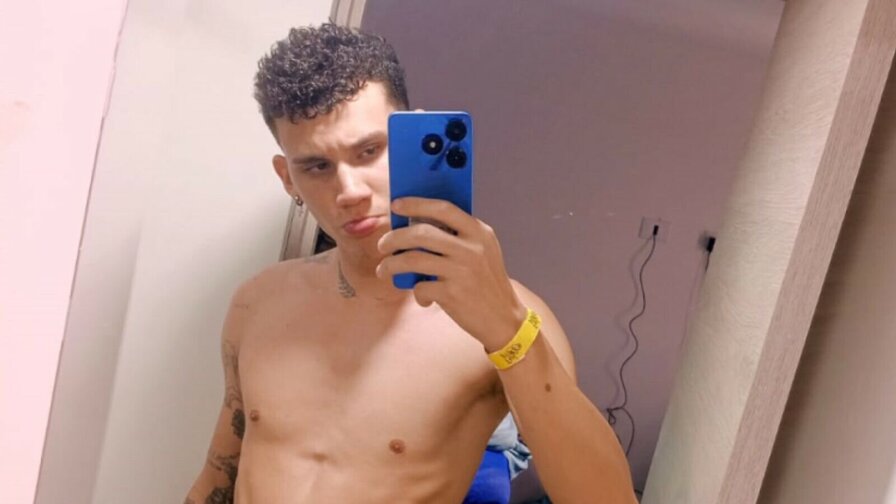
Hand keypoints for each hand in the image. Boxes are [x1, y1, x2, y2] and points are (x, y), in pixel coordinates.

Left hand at [376, 197, 526, 350]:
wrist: (504, 318)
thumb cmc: (486, 282)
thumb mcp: (483, 251)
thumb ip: (459, 236)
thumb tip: (416, 223)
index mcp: (479, 232)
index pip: (444, 209)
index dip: (417, 204)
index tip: (397, 205)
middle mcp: (471, 248)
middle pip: (421, 233)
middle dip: (394, 237)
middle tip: (383, 244)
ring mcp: (462, 271)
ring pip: (413, 259)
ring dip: (391, 264)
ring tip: (384, 270)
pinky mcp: (452, 294)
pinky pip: (420, 287)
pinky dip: (416, 293)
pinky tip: (422, 297)